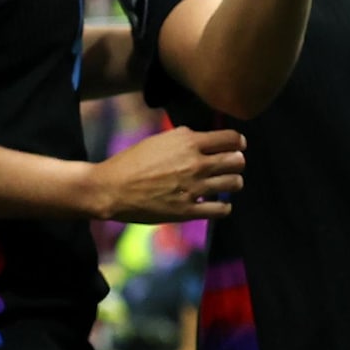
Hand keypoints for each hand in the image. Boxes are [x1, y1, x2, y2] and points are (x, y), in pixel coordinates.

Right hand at [95, 127, 246, 223]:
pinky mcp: (188, 211)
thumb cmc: (132, 161)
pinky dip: (224, 207)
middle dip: (237, 162)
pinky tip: (218, 204)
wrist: (111, 188)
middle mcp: (196, 163)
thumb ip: (185, 138)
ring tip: (225, 183)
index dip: (238, 142)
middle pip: (237, 161)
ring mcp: (194, 188)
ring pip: (234, 184)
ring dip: (233, 183)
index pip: (231, 138)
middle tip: (231, 165)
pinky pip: (221, 209)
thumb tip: (205, 139)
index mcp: (189, 142)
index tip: (238, 146)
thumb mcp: (160, 139)